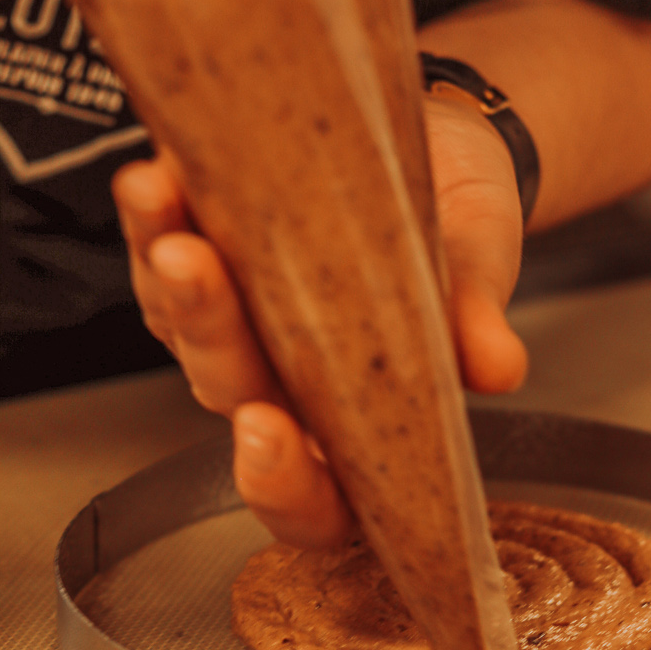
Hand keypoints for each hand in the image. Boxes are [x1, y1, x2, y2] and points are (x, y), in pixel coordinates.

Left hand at [113, 97, 529, 547]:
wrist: (446, 147)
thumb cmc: (464, 226)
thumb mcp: (484, 260)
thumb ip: (479, 314)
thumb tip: (499, 366)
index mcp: (362, 427)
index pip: (313, 502)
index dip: (282, 488)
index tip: (270, 433)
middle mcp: (286, 389)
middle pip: (231, 395)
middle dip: (209, 335)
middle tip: (199, 270)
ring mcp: (238, 328)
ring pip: (181, 326)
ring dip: (164, 271)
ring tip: (163, 202)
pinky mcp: (205, 257)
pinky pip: (158, 250)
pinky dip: (151, 217)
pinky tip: (156, 181)